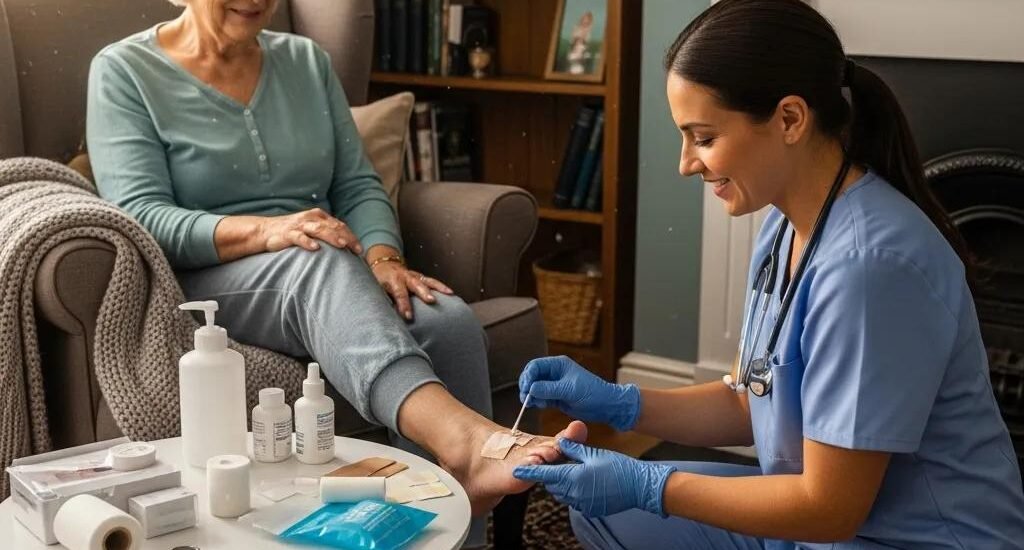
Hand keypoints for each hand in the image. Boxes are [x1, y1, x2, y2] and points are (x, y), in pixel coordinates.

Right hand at [258, 208, 362, 254]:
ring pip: (318, 230)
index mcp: (318, 216)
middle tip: (357, 249)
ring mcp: (299, 225)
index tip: (360, 249)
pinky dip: (307, 242)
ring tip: (342, 245)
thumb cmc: (291, 233)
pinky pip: (298, 237)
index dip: (351, 236)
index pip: (339, 226)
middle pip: (332, 227)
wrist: (264, 231)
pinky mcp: (287, 233)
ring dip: (331, 237)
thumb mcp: (311, 230)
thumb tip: (346, 245)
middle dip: (346, 237)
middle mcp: (310, 218)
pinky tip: (315, 248)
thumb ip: (326, 234)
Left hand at [370, 253, 453, 320]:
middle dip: (424, 293)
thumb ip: (385, 301)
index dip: (404, 305)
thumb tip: (391, 318)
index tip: (408, 316)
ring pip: (427, 281)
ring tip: (449, 293)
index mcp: (392, 280)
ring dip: (438, 287)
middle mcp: (405, 276)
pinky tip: (450, 292)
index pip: (399, 294)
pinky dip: (441, 286)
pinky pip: (432, 281)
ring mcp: (414, 276)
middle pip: (416, 285)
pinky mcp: (421, 277)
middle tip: (431, 301)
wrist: (384, 264)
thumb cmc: (380, 280)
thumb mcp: (378, 289)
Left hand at [513, 439, 675, 517]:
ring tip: (576, 471)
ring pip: (562, 494)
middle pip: (552, 485)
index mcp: (573, 477)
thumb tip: (559, 443)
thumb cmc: (618, 467)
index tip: (517, 471)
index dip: (530, 472)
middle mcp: (574, 493)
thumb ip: (573, 449)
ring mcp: (582, 504)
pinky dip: (574, 492)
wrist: (639, 486)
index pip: (545, 474)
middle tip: (558, 462)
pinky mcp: (589, 509)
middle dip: (551, 475)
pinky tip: (587, 482)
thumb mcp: (594, 454)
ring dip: (563, 484)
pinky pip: (574, 501)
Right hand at [520, 356, 640, 430]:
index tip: (526, 389)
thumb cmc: (592, 392)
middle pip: (532, 376)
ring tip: (532, 404)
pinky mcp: (556, 397)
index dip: (527, 376)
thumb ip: (549, 389)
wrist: (606, 406)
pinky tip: (538, 406)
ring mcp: (554, 386)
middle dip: (527, 386)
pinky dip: (537, 402)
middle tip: (526, 398)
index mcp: (558, 364)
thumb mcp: (569, 390)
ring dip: (531, 396)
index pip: (535, 366)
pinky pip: (541, 397)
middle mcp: (554, 373)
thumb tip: (530, 389)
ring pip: (535, 388)